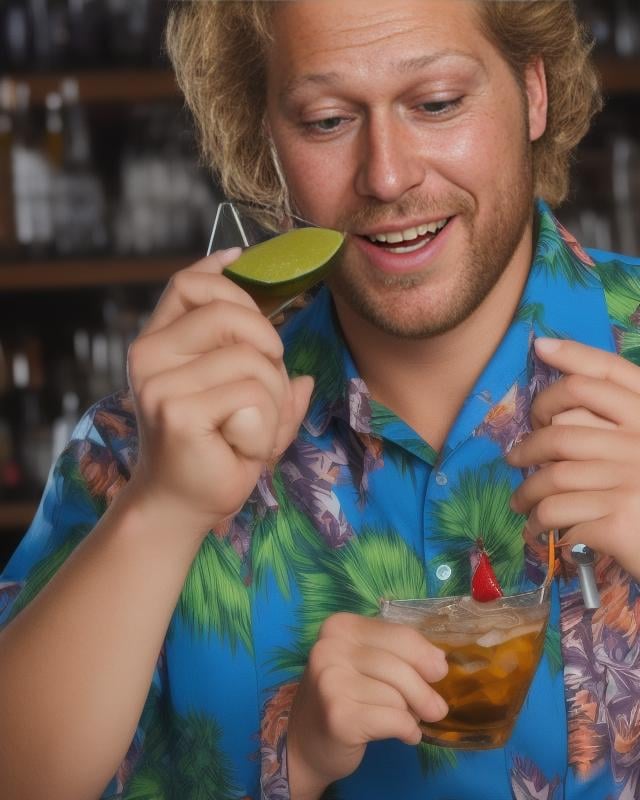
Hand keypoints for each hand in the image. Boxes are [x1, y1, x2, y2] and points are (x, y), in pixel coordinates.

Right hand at [123, 248, 313, 537]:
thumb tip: (307, 372)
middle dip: (269, 348)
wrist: (180, 507)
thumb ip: (268, 386)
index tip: (245, 265)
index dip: (224, 274)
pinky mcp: (177, 411)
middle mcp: (150, 355)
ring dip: (271, 401)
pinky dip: (264, 428)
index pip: (187, 285)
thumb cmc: (214, 452)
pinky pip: (253, 396)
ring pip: (253, 360)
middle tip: (266, 388)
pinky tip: (241, 449)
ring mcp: (160, 382)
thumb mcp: (244, 406)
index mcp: (160, 344)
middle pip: (231, 313)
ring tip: (249, 432)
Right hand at [287, 613, 447, 799]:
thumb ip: (398, 654)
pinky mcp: (339, 716)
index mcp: (340, 626)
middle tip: (435, 710)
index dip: (425, 655)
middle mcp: (330, 648)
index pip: (399, 634)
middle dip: (425, 692)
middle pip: (401, 667)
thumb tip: (439, 663)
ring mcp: (330, 682)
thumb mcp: (364, 663)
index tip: (439, 672)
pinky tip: (403, 735)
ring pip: (398, 696)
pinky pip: (395, 720)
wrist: (303, 744)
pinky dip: (407, 730)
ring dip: (411, 714)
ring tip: (403, 719)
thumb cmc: (342, 697)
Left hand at [508, 338, 639, 580]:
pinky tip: (540, 529)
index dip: (574, 355)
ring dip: (527, 493)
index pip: (610, 374)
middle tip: (517, 459)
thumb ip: (617, 429)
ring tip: (521, 504)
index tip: (541, 346)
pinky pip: (558, 512)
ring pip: (553, 475)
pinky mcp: (618, 518)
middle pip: (563, 429)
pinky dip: (541, 523)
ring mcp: (630, 479)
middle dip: (528, 445)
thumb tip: (558, 417)